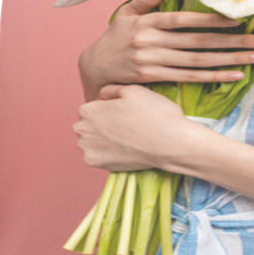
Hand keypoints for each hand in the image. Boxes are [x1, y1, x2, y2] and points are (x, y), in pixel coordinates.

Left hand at [72, 83, 209, 171]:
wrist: (170, 143)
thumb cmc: (154, 114)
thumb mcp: (134, 90)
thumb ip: (112, 89)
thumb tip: (103, 95)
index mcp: (88, 110)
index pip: (91, 107)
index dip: (108, 108)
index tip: (124, 112)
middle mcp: (83, 131)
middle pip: (88, 125)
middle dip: (102, 124)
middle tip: (127, 124)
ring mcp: (89, 150)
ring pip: (92, 141)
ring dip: (103, 139)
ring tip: (127, 136)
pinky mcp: (99, 165)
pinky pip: (99, 155)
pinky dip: (109, 153)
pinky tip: (125, 148)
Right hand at [77, 0, 253, 99]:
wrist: (93, 69)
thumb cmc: (114, 38)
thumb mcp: (125, 14)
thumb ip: (146, 1)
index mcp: (149, 23)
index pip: (185, 19)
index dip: (213, 20)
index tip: (240, 20)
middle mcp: (153, 42)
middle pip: (200, 42)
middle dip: (236, 42)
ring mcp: (154, 62)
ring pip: (200, 61)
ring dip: (232, 60)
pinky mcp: (155, 78)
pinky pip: (190, 78)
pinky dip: (214, 76)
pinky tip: (235, 74)